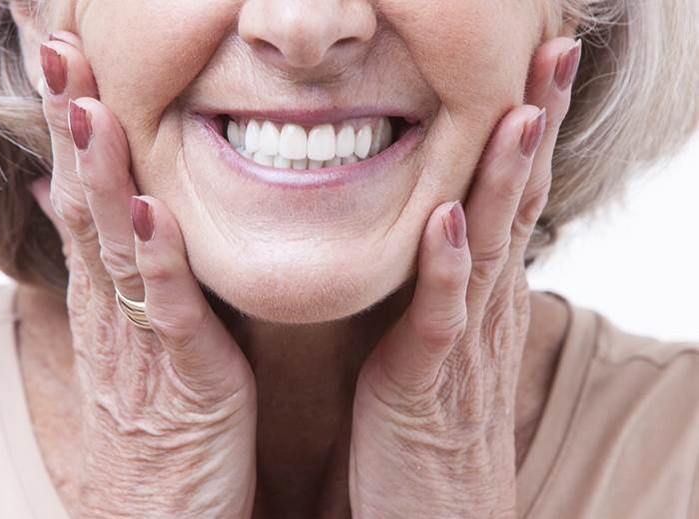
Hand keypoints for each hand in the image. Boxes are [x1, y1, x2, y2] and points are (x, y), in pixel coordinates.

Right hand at [33, 32, 256, 517]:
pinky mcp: (184, 380)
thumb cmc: (155, 417)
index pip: (81, 191)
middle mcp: (113, 307)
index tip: (62, 55)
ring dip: (99, 175)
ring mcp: (142, 341)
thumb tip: (68, 204)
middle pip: (84, 202)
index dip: (71, 123)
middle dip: (71, 125)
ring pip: (114, 246)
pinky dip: (156, 261)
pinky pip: (167, 313)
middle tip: (57, 48)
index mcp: (108, 292)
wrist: (159, 514)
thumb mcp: (128, 332)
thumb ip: (111, 266)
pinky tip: (148, 213)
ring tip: (87, 106)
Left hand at [349, 37, 580, 517]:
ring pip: (490, 247)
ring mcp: (462, 344)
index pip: (512, 197)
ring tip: (519, 112)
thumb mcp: (439, 339)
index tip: (535, 65)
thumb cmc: (429, 425)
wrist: (438, 517)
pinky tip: (450, 219)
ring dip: (506, 179)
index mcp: (481, 294)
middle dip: (536, 126)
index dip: (526, 131)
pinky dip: (447, 267)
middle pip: (518, 203)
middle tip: (554, 54)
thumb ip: (442, 285)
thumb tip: (438, 229)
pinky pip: (439, 317)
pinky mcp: (427, 383)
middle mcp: (484, 308)